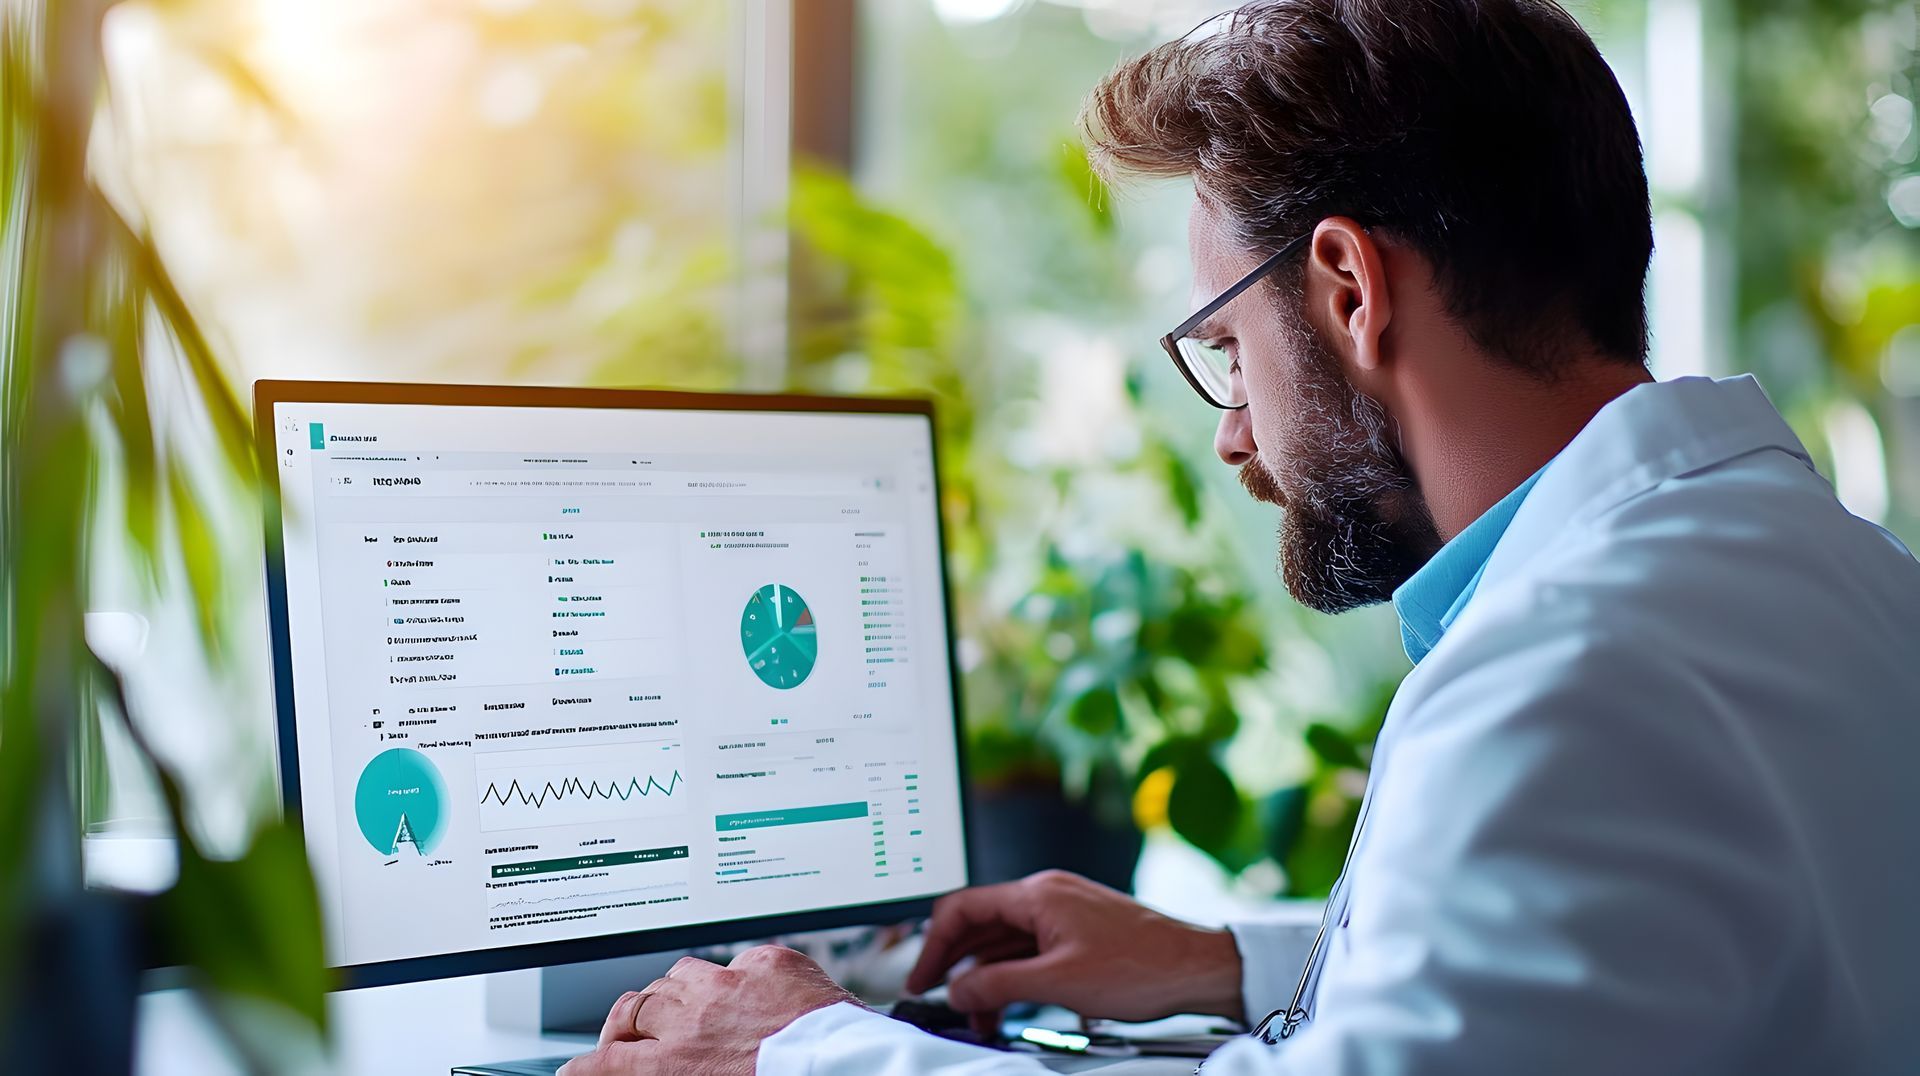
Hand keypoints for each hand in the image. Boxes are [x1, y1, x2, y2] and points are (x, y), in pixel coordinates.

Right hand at [558, 946, 859, 1075]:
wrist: (851, 1072)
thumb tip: (660, 1067)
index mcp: (677, 1065)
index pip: (604, 1063)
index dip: (583, 1066)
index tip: (576, 1069)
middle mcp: (696, 1019)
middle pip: (633, 1010)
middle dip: (624, 1026)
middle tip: (630, 1039)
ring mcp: (732, 984)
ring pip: (677, 976)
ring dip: (674, 994)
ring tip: (685, 1009)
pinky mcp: (771, 962)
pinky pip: (738, 962)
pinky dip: (736, 979)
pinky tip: (750, 996)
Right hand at [907, 869, 1244, 1032]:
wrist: (1196, 967)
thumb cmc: (1142, 966)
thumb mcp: (1059, 983)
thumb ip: (1000, 985)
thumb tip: (958, 991)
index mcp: (1038, 894)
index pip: (963, 908)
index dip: (934, 945)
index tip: (922, 979)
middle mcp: (1047, 894)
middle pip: (980, 924)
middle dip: (955, 964)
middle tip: (937, 997)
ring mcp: (1064, 912)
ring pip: (1005, 940)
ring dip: (986, 976)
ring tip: (978, 1016)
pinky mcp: (1078, 931)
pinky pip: (1030, 949)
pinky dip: (1013, 975)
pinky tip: (1009, 1004)